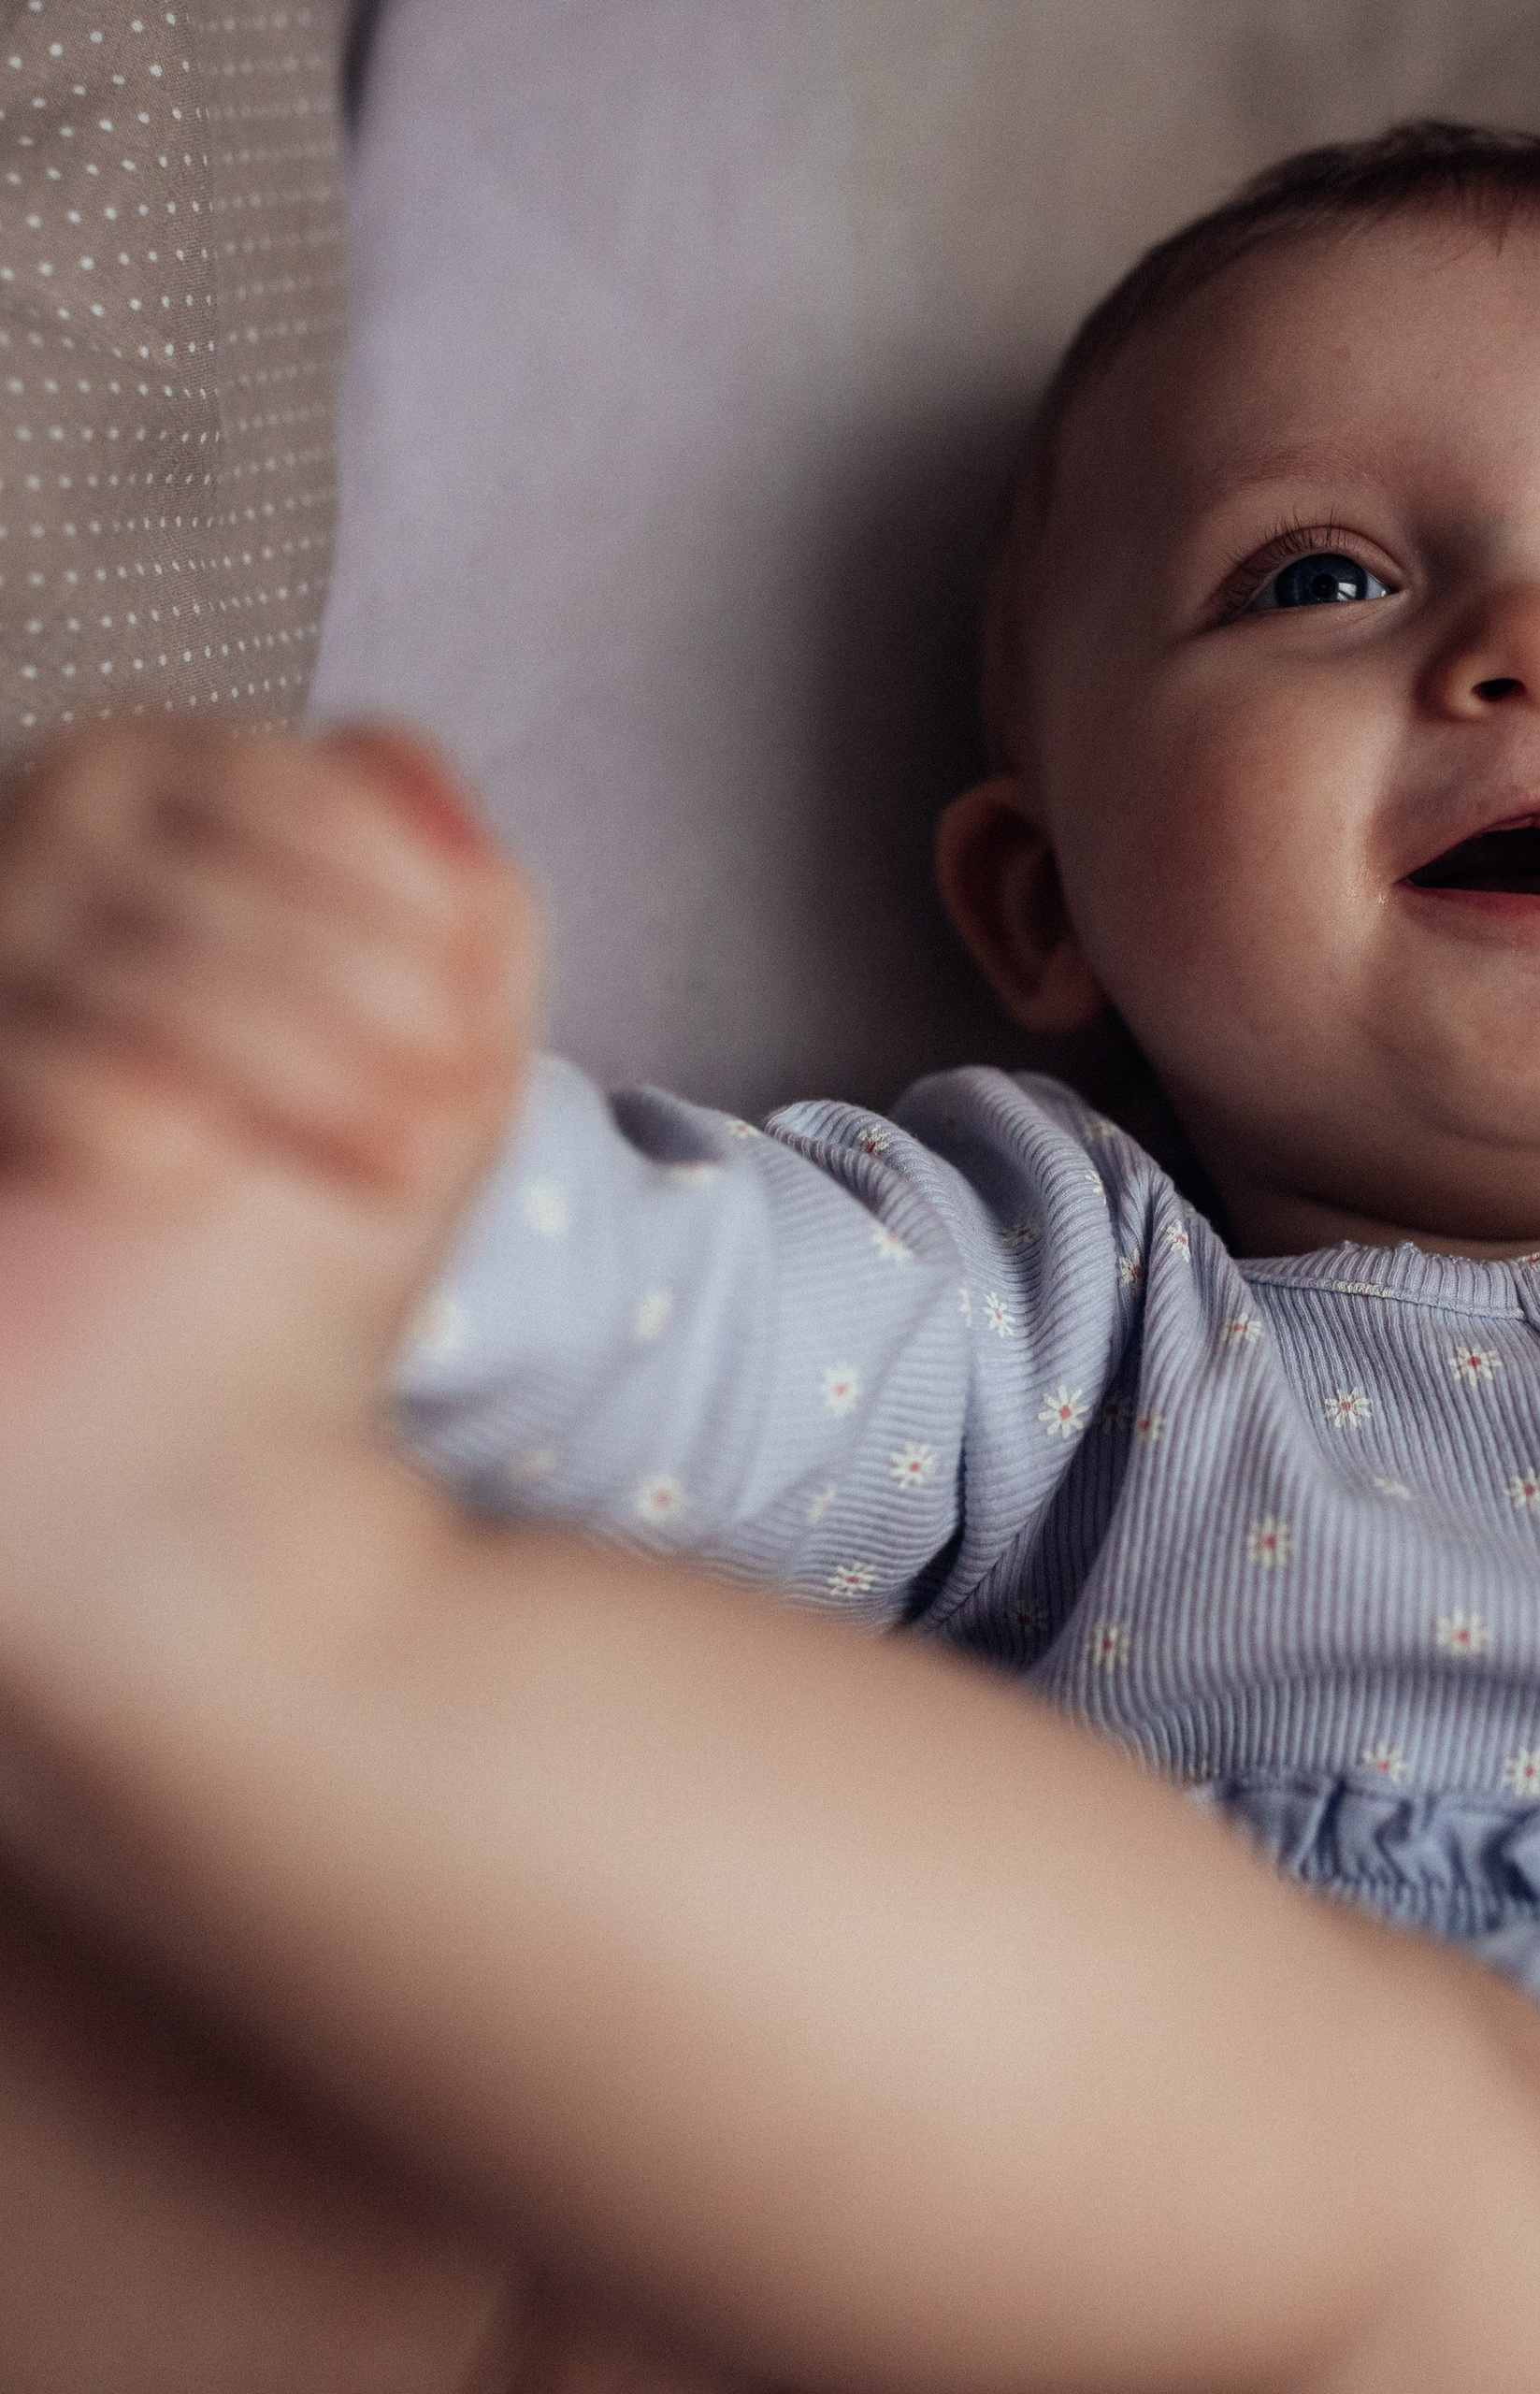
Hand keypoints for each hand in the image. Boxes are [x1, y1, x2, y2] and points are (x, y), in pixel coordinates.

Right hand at [0, 723, 538, 1646]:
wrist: (210, 1477)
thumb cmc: (317, 1264)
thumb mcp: (443, 1073)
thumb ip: (455, 906)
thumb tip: (408, 758)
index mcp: (153, 879)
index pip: (259, 770)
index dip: (376, 873)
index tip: (463, 1015)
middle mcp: (28, 910)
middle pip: (174, 836)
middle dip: (347, 976)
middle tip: (434, 1117)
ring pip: (97, 927)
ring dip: (284, 1044)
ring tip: (394, 1161)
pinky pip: (18, 1050)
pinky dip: (121, 1098)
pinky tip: (193, 1176)